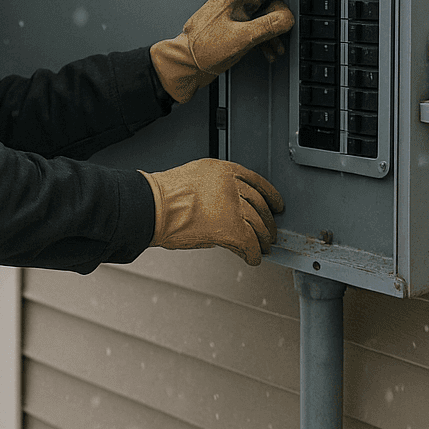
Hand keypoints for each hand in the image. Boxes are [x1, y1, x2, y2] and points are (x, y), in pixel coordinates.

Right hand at [140, 159, 282, 265]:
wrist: (152, 207)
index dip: (270, 195)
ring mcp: (233, 206)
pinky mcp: (231, 229)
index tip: (276, 203)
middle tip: (271, 231)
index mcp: (223, 170)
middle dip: (268, 221)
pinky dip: (253, 253)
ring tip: (264, 246)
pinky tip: (253, 257)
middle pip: (260, 204)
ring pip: (258, 224)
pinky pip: (250, 243)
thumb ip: (216, 189)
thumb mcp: (195, 179)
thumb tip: (229, 208)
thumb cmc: (163, 196)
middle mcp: (231, 185)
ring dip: (263, 239)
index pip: (257, 181)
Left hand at [150, 0, 315, 102]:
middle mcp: (236, 1)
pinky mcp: (235, 27)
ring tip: (275, 48)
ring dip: (274, 33)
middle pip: (271, 0)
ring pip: (267, 16)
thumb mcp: (241, 38)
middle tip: (279, 34)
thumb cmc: (203, 50)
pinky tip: (269, 53)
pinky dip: (267, 39)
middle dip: (280, 19)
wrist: (185, 65)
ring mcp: (235, 14)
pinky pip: (259, 27)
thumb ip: (268, 26)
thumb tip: (287, 19)